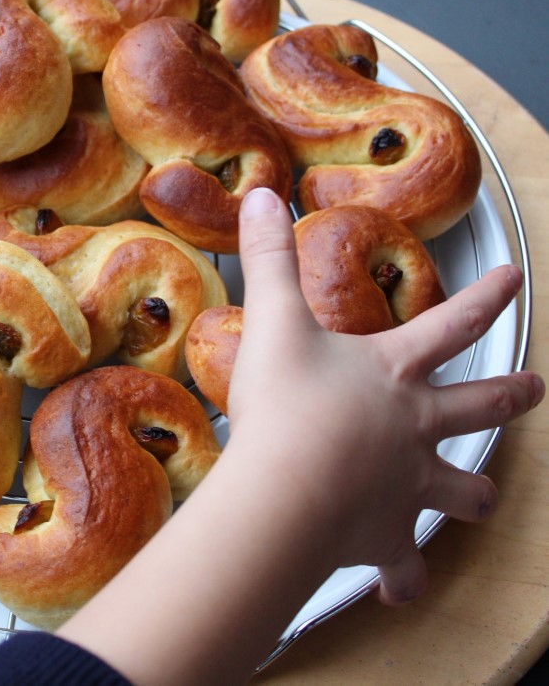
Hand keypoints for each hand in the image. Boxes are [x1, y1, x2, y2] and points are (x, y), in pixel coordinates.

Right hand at [57, 187, 543, 685]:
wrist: (284, 494)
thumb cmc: (285, 406)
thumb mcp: (275, 322)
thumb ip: (269, 259)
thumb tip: (264, 196)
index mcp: (394, 374)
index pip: (454, 324)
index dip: (487, 297)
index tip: (514, 278)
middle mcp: (415, 428)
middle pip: (480, 406)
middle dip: (511, 393)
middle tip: (534, 387)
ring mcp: (407, 485)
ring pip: (462, 491)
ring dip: (471, 493)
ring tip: (479, 497)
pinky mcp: (385, 536)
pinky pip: (403, 566)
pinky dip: (405, 579)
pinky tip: (402, 589)